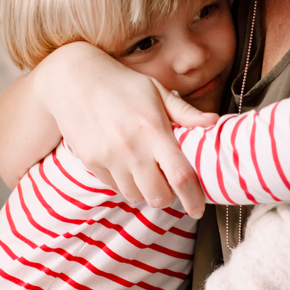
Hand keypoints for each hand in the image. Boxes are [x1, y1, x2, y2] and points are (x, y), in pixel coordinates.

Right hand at [35, 42, 214, 216]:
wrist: (74, 79)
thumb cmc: (122, 83)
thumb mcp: (156, 91)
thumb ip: (185, 112)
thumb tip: (214, 122)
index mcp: (154, 130)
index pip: (180, 176)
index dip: (194, 199)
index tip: (198, 210)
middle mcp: (132, 148)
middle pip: (158, 197)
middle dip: (168, 197)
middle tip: (169, 184)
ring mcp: (109, 157)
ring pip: (135, 196)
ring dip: (145, 191)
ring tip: (145, 170)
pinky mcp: (91, 162)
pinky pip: (115, 187)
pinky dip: (125, 183)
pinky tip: (125, 163)